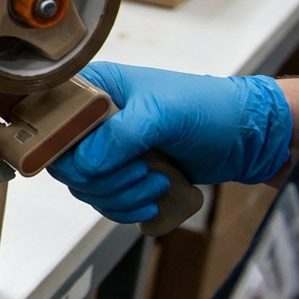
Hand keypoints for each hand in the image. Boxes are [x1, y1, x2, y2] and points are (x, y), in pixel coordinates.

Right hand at [49, 63, 292, 222]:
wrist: (247, 136)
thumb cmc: (208, 109)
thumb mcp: (163, 114)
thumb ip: (120, 136)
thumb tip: (86, 166)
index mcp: (93, 90)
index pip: (51, 124)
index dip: (65, 150)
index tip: (97, 162)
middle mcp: (93, 119)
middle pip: (66, 164)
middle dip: (106, 179)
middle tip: (141, 173)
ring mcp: (107, 147)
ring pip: (85, 187)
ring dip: (120, 196)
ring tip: (156, 184)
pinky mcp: (123, 173)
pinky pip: (104, 200)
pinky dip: (126, 207)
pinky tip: (152, 200)